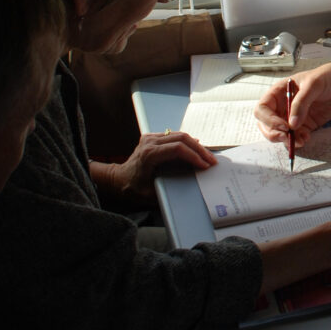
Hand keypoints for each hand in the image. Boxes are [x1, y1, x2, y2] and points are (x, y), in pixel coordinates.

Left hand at [91, 131, 215, 207]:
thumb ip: (167, 190)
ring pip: (180, 135)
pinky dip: (188, 143)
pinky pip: (174, 136)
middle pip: (182, 138)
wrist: (118, 178)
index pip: (178, 149)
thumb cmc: (132, 188)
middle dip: (199, 150)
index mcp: (149, 154)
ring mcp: (151, 138)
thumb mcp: (149, 195)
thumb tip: (188, 189)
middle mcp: (150, 142)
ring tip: (208, 157)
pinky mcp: (153, 138)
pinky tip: (197, 151)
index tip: (205, 166)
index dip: (194, 156)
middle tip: (212, 161)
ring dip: (196, 145)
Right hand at [253, 56, 330, 148]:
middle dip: (274, 133)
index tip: (283, 126)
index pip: (263, 108)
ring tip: (300, 140)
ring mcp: (294, 117)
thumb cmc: (329, 76)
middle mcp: (283, 105)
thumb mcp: (313, 84)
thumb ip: (301, 103)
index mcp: (279, 92)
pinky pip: (295, 137)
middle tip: (287, 137)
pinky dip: (297, 141)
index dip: (268, 119)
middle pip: (267, 124)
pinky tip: (306, 139)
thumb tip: (292, 125)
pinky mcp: (305, 125)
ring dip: (286, 140)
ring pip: (280, 133)